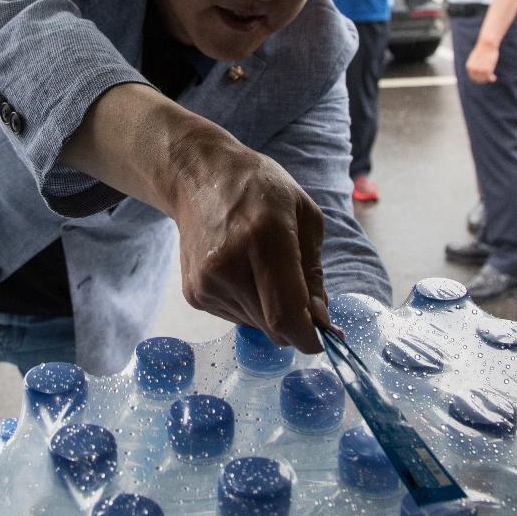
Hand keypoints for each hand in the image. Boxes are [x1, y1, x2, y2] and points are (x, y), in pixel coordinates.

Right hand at [171, 132, 337, 352]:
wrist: (199, 177)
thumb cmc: (260, 190)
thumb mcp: (304, 216)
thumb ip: (313, 272)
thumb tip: (321, 320)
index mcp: (263, 238)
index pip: (286, 313)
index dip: (308, 336)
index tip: (323, 338)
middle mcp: (228, 265)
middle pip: (273, 326)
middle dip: (295, 322)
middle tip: (301, 295)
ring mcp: (206, 282)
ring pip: (256, 326)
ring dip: (271, 311)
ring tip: (263, 270)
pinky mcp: (193, 293)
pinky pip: (235, 318)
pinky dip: (250, 305)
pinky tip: (243, 272)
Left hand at [466, 41, 498, 83]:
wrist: (486, 44)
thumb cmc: (484, 50)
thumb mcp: (479, 58)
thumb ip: (479, 66)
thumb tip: (481, 72)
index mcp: (469, 66)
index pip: (472, 77)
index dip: (478, 79)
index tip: (483, 79)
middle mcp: (473, 69)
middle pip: (478, 79)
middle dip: (484, 79)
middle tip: (489, 78)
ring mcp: (479, 70)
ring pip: (484, 78)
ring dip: (488, 78)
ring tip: (492, 77)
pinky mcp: (486, 69)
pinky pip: (488, 76)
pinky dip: (491, 78)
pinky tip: (494, 78)